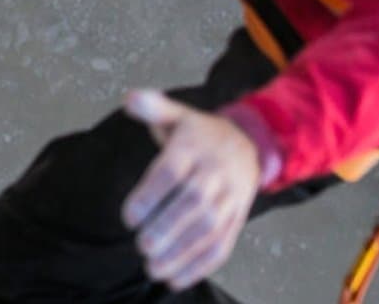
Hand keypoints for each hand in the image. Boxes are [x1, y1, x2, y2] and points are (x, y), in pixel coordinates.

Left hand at [121, 90, 260, 290]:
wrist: (250, 143)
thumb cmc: (200, 133)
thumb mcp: (178, 114)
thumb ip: (152, 107)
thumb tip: (130, 99)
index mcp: (194, 147)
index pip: (172, 171)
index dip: (151, 195)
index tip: (128, 217)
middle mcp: (214, 174)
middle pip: (193, 204)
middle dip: (168, 228)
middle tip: (142, 246)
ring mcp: (230, 198)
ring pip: (209, 229)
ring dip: (182, 253)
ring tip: (152, 268)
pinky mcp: (237, 219)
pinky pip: (223, 245)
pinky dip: (201, 266)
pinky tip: (175, 280)